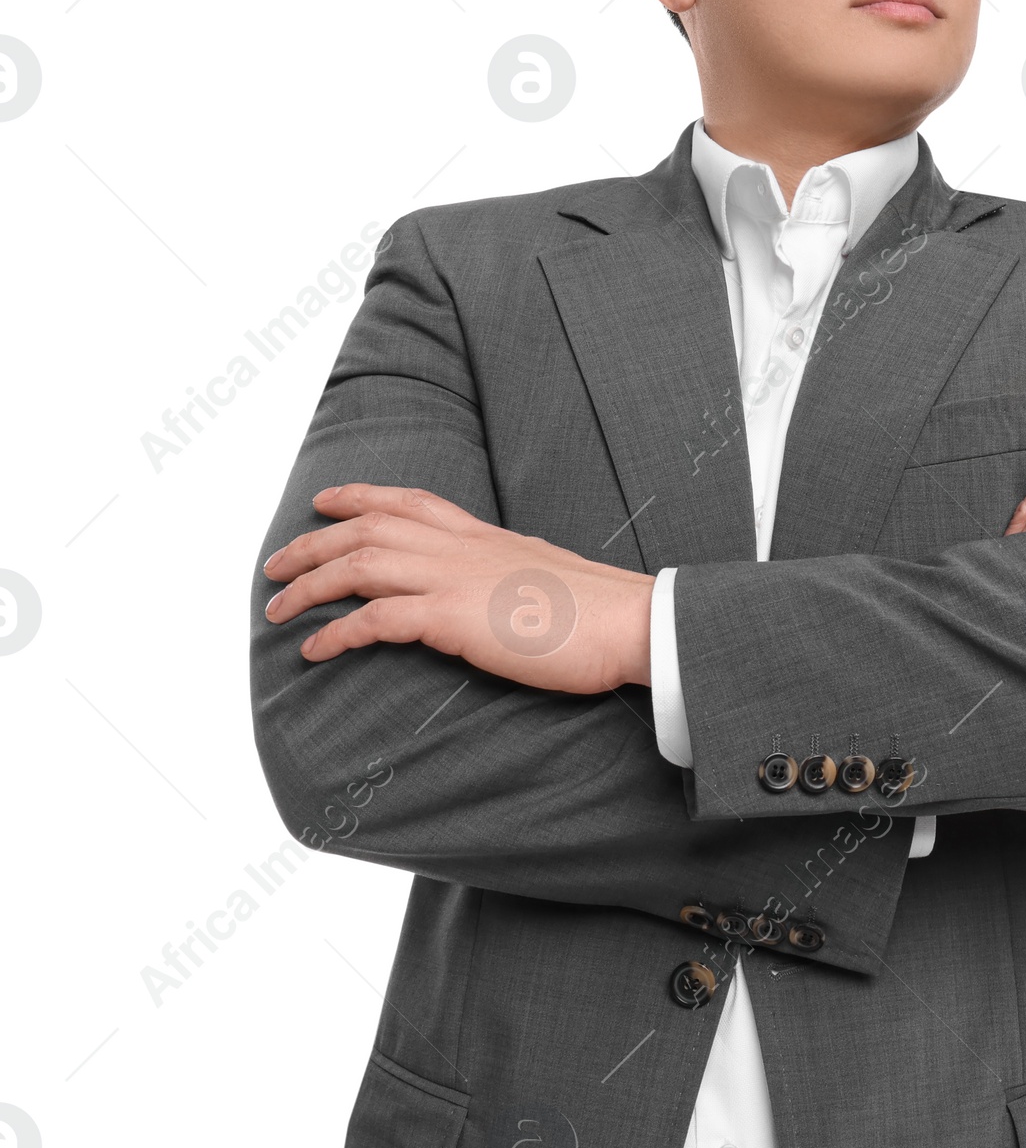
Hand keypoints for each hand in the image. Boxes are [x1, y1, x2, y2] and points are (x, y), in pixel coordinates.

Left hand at [261, 484, 654, 693]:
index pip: (411, 501)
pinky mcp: (453, 619)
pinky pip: (376, 620)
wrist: (629, 621)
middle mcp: (462, 548)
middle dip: (313, 543)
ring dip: (309, 585)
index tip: (326, 501)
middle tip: (274, 565)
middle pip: (369, 528)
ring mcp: (456, 578)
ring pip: (360, 565)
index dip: (361, 497)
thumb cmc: (598, 611)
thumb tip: (493, 595)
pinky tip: (315, 650)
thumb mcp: (543, 577)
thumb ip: (507, 578)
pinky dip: (337, 632)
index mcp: (485, 535)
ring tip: (276, 609)